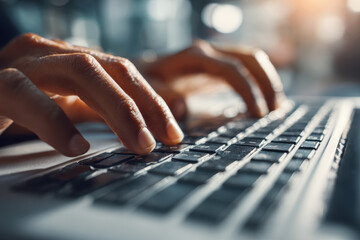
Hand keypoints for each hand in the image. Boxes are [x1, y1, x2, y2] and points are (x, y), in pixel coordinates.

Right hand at [0, 33, 183, 155]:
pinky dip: (55, 121)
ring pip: (80, 72)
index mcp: (69, 59)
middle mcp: (49, 54)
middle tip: (164, 141)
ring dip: (117, 109)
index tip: (174, 134)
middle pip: (111, 68)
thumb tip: (142, 129)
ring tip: (139, 145)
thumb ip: (95, 108)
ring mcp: (21, 63)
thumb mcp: (63, 102)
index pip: (123, 71)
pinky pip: (25, 95)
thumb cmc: (14, 107)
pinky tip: (76, 147)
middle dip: (144, 105)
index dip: (152, 101)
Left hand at [139, 40, 285, 119]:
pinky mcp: (216, 67)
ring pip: (251, 59)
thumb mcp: (146, 91)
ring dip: (267, 80)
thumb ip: (162, 99)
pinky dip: (258, 81)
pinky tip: (264, 100)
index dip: (249, 90)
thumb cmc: (142, 84)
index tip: (259, 115)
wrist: (135, 73)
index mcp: (195, 57)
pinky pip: (244, 68)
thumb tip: (182, 107)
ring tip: (277, 106)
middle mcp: (208, 53)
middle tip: (276, 110)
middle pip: (250, 58)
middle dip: (267, 82)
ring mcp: (214, 58)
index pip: (232, 69)